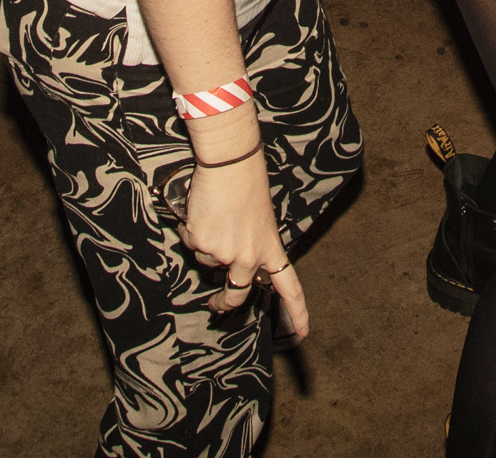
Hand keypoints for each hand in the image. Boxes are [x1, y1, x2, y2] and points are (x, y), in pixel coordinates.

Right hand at [180, 154, 308, 341]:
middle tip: (217, 306)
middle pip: (236, 294)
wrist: (230, 162)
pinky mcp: (201, 243)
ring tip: (216, 213)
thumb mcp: (260, 218)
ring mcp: (223, 253)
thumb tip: (228, 261)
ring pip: (207, 261)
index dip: (297, 311)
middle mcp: (248, 256)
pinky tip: (202, 210)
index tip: (304, 333)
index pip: (289, 285)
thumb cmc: (247, 182)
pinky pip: (191, 243)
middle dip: (224, 304)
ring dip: (207, 243)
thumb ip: (250, 244)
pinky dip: (192, 230)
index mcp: (270, 247)